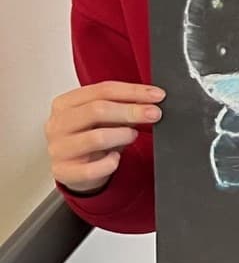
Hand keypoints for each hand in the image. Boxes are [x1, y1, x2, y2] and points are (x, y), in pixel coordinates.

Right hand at [46, 82, 164, 194]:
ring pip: (97, 138)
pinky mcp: (64, 172)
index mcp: (65, 104)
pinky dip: (110, 163)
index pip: (101, 90)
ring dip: (123, 136)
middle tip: (155, 114)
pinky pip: (94, 168)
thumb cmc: (89, 137)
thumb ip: (121, 106)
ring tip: (132, 136)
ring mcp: (59, 149)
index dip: (133, 91)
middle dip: (131, 111)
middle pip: (97, 110)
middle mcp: (58, 124)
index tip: (157, 95)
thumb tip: (150, 100)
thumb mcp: (102, 117)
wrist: (73, 168)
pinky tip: (115, 158)